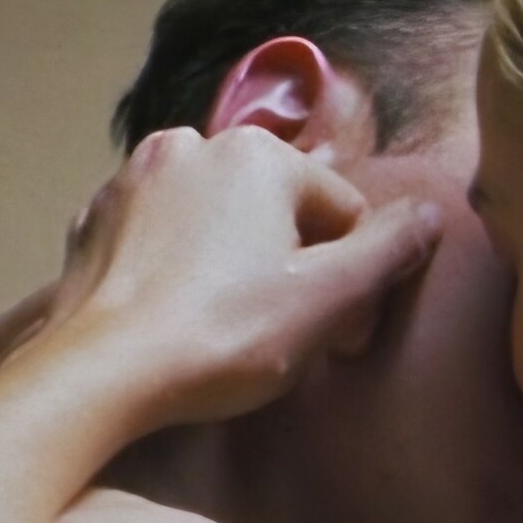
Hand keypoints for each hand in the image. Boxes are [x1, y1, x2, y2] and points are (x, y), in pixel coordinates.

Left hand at [0, 127, 443, 424]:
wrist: (98, 377)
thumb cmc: (218, 340)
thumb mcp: (326, 301)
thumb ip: (388, 251)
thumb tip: (432, 214)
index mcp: (257, 154)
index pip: (339, 210)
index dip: (349, 278)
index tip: (337, 337)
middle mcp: (189, 146)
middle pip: (271, 210)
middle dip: (284, 265)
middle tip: (278, 336)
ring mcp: (130, 181)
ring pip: (211, 222)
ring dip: (227, 265)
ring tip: (222, 331)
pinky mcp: (91, 224)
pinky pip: (155, 241)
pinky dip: (172, 271)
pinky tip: (174, 321)